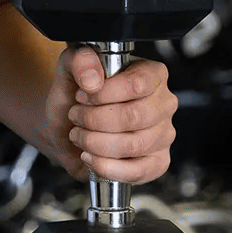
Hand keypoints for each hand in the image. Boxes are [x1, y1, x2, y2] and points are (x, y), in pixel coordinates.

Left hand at [44, 47, 177, 184]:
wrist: (67, 126)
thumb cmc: (76, 95)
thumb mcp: (69, 68)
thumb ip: (80, 61)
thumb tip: (93, 80)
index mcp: (151, 74)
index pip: (137, 84)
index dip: (104, 94)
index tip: (81, 96)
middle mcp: (163, 103)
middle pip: (134, 117)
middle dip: (95, 120)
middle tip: (77, 117)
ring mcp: (164, 134)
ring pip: (133, 145)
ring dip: (96, 143)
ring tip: (80, 135)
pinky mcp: (158, 162)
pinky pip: (137, 171)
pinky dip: (106, 166)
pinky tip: (91, 157)